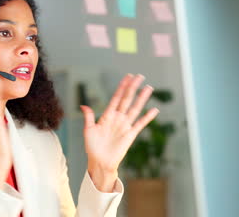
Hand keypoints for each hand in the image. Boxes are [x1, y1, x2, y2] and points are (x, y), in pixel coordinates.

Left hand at [80, 74, 158, 191]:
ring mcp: (125, 126)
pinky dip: (147, 117)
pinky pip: (140, 124)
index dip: (122, 87)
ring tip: (149, 88)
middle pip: (127, 99)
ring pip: (135, 108)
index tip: (128, 77)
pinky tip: (154, 110)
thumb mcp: (88, 130)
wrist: (99, 162)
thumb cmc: (92, 147)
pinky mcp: (130, 135)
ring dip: (142, 98)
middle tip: (140, 76)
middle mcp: (118, 118)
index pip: (116, 97)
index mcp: (107, 115)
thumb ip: (89, 117)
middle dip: (133, 87)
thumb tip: (84, 105)